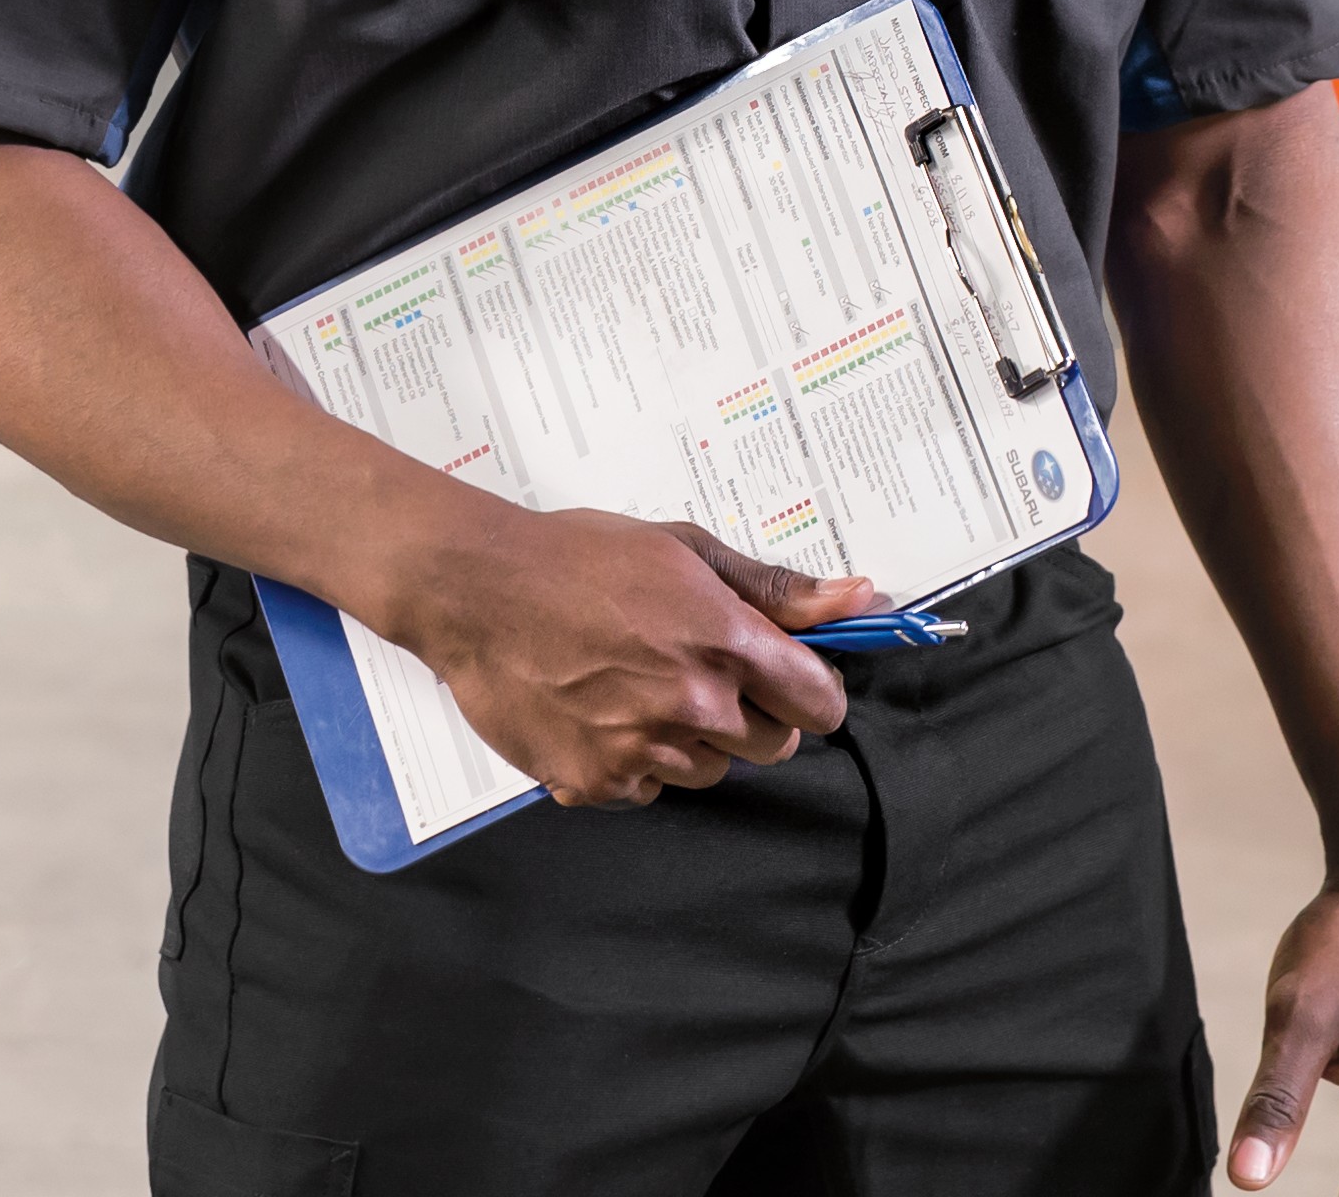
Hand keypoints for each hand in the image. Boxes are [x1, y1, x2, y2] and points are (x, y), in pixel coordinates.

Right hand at [394, 509, 877, 806]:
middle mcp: (692, 705)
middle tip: (698, 669)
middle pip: (773, 745)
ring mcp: (642, 752)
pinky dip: (634, 762)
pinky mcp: (596, 783)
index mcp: (724, 641)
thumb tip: (861, 598)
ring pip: (710, 771)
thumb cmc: (577, 559)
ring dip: (692, 740)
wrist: (477, 590)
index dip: (810, 689)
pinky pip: (647, 789)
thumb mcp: (685, 550)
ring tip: (641, 685)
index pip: (820, 702)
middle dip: (751, 712)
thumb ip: (776, 588)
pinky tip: (602, 711)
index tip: (790, 678)